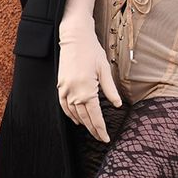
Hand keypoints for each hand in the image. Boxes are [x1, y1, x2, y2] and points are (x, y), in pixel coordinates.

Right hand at [56, 19, 122, 142]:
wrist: (74, 39)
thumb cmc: (92, 52)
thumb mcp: (105, 70)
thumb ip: (110, 90)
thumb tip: (117, 105)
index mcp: (87, 90)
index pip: (95, 116)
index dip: (100, 129)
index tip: (106, 139)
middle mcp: (73, 93)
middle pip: (84, 118)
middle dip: (93, 130)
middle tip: (101, 138)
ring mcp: (64, 90)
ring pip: (74, 113)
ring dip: (83, 123)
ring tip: (92, 130)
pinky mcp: (60, 86)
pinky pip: (64, 105)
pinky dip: (70, 114)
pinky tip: (76, 119)